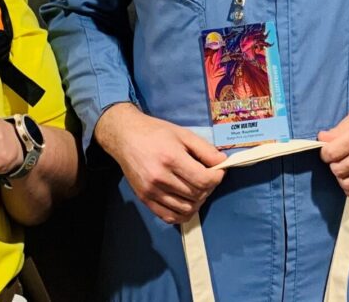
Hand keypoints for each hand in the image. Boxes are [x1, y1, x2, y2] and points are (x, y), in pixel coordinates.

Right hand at [95, 103, 225, 224]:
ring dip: (198, 201)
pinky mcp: (144, 199)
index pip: (203, 180)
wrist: (125, 138)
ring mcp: (151, 191)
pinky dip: (183, 214)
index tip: (218, 171)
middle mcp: (160, 178)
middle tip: (208, 177)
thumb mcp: (183, 134)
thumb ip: (205, 150)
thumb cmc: (155, 133)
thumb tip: (223, 163)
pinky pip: (169, 217)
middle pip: (196, 194)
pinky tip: (186, 202)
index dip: (217, 177)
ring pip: (186, 209)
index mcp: (171, 159)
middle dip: (209, 187)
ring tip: (198, 189)